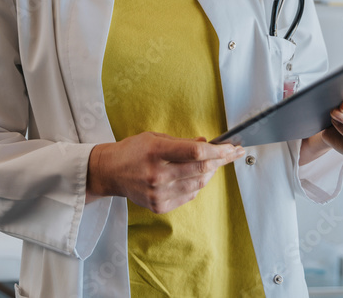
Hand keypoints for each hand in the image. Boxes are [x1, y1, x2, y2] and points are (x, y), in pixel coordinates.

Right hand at [86, 132, 244, 213]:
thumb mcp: (155, 137)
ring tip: (211, 164)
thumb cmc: (133, 150)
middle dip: (220, 161)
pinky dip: (196, 185)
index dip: (218, 151)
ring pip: (198, 184)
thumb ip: (182, 142)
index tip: (232, 147)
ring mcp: (158, 193)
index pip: (195, 152)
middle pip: (201, 170)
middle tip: (230, 155)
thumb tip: (207, 144)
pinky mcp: (159, 206)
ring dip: (209, 173)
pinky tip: (194, 176)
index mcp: (156, 151)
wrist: (110, 172)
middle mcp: (157, 174)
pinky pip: (189, 196)